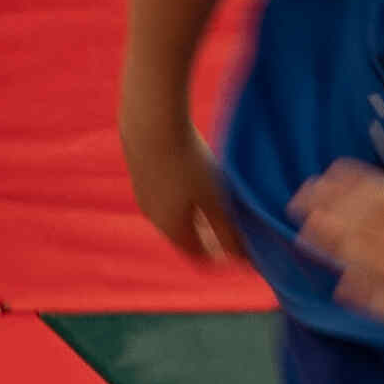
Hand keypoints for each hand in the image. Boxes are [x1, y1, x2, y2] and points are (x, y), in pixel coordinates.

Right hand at [123, 102, 235, 268]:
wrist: (150, 124)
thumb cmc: (189, 163)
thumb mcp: (216, 200)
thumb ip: (228, 232)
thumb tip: (242, 259)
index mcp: (173, 229)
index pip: (199, 256)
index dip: (221, 256)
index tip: (241, 248)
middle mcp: (154, 218)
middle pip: (185, 237)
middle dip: (209, 236)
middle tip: (232, 225)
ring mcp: (144, 196)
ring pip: (174, 216)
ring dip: (195, 216)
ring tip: (216, 200)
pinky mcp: (141, 176)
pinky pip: (164, 198)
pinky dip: (182, 198)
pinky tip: (194, 178)